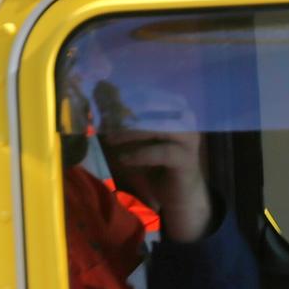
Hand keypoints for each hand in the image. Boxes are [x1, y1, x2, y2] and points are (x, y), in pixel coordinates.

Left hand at [94, 82, 211, 241]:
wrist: (179, 195)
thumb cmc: (156, 164)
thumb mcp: (137, 140)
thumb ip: (124, 122)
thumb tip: (99, 103)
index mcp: (175, 107)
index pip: (148, 93)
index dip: (124, 95)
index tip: (100, 98)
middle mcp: (186, 118)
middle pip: (154, 106)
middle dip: (125, 112)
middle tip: (103, 120)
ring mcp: (189, 138)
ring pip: (158, 127)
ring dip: (131, 132)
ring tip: (110, 138)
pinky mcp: (187, 159)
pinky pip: (161, 152)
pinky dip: (140, 155)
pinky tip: (124, 159)